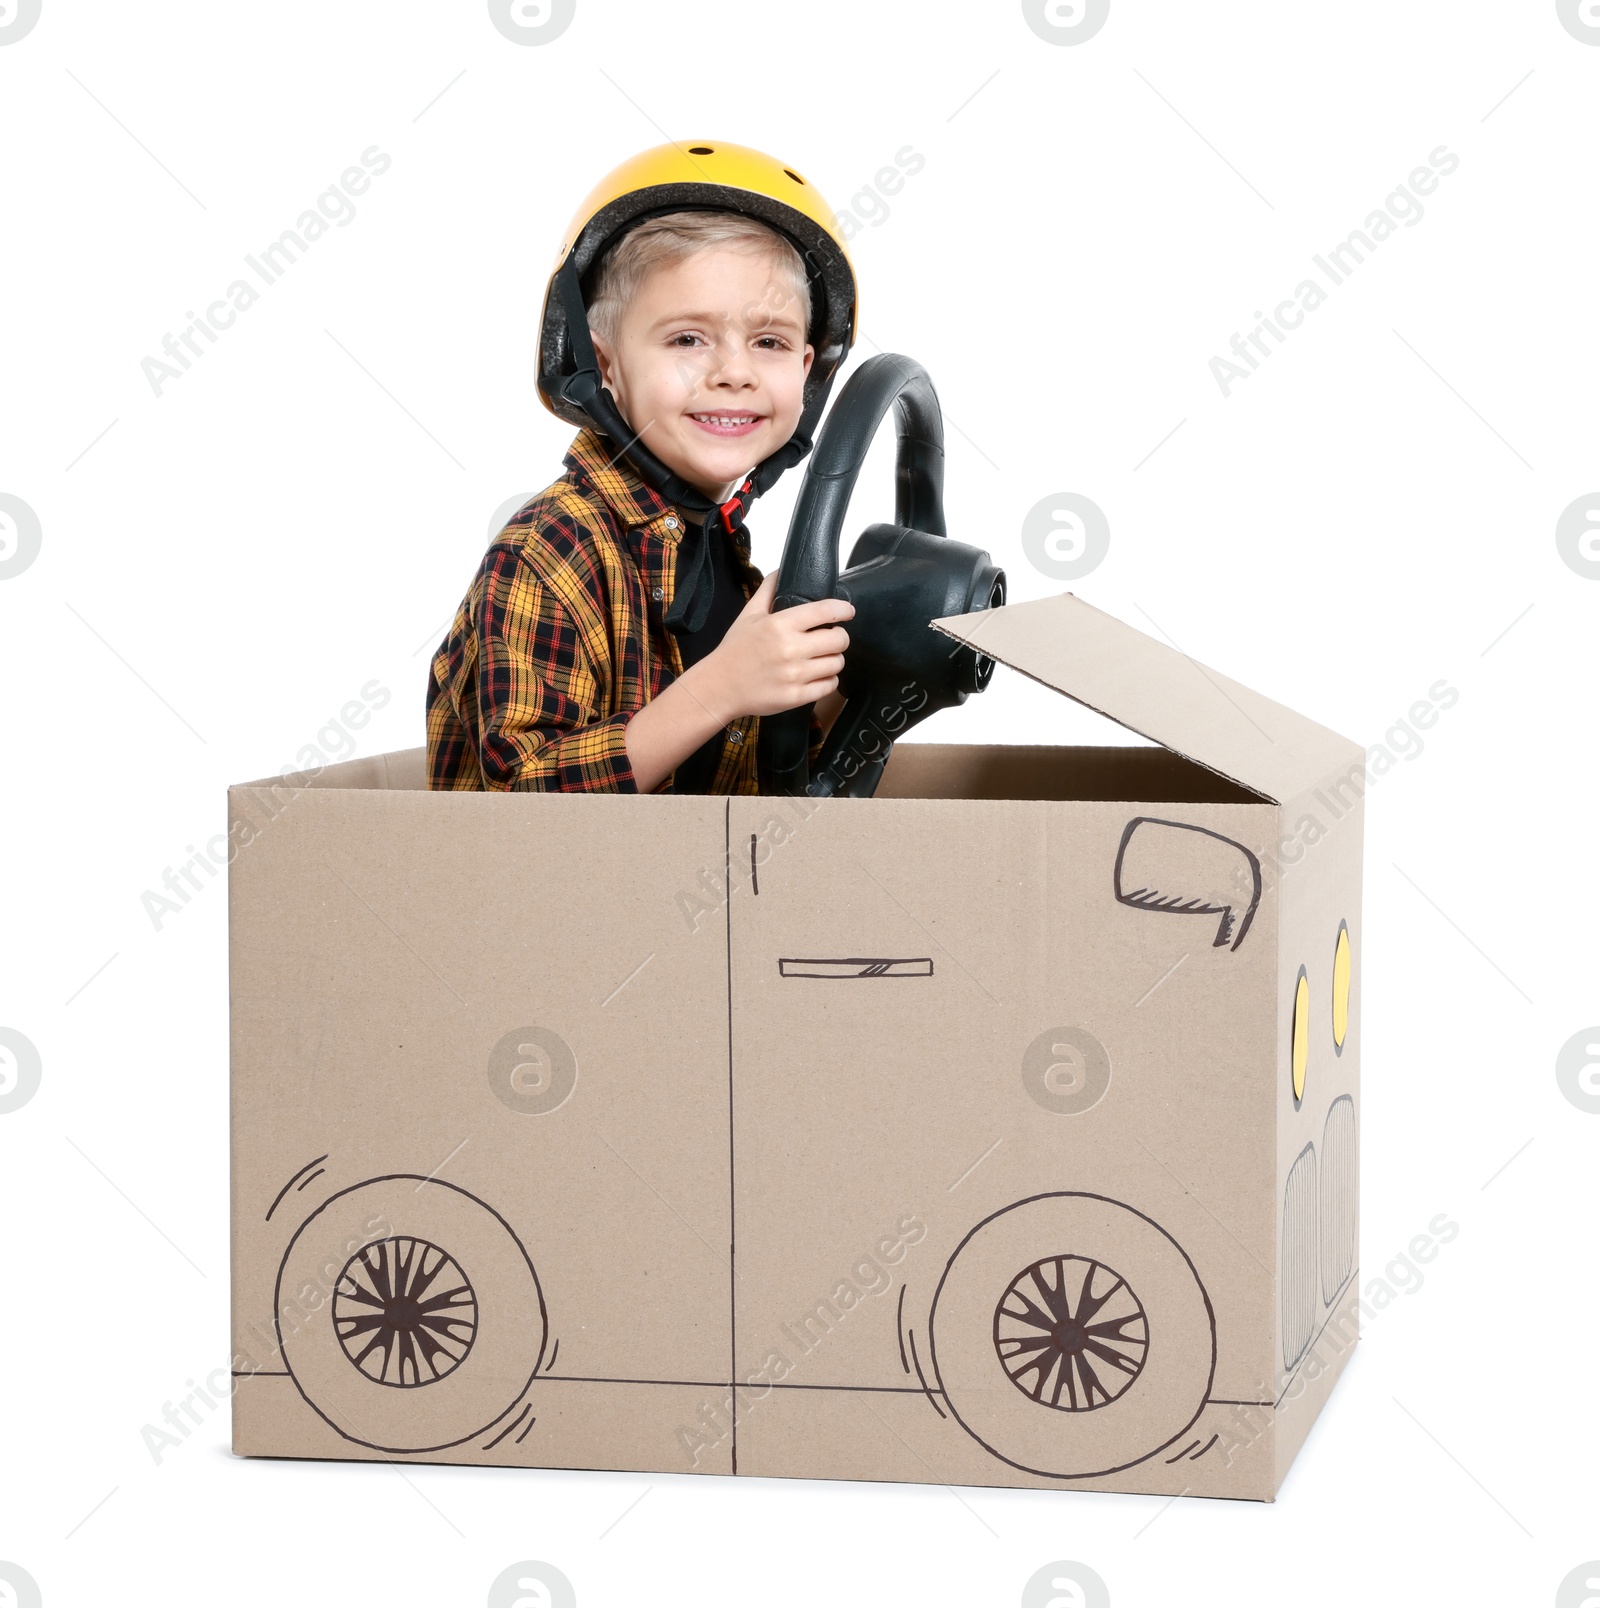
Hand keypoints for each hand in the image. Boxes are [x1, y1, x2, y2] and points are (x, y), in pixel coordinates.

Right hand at [686, 571, 854, 722]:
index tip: (847, 611)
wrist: (720, 686)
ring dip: (833, 659)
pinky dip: (827, 680)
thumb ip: (768, 590)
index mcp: (780, 625)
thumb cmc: (735, 650)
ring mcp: (794, 675)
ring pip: (837, 663)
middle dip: (839, 637)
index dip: (843, 609)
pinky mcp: (796, 697)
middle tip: (831, 638)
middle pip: (839, 639)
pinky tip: (817, 676)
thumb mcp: (749, 614)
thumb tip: (782, 570)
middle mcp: (790, 649)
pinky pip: (829, 686)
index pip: (825, 611)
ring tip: (822, 658)